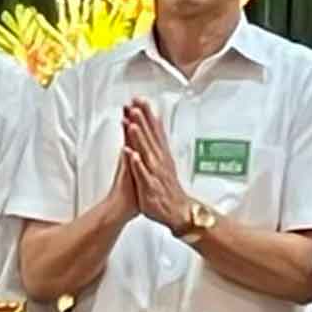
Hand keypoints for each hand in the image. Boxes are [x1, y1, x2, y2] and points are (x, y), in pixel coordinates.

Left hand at [119, 100, 197, 233]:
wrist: (179, 212)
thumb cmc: (168, 188)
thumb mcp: (165, 162)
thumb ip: (159, 144)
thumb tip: (156, 126)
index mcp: (161, 155)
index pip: (154, 130)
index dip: (148, 114)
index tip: (140, 99)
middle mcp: (159, 161)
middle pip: (150, 137)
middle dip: (143, 120)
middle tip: (136, 103)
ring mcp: (155, 173)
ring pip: (146, 152)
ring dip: (140, 137)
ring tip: (133, 122)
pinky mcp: (149, 187)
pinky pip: (142, 174)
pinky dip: (137, 164)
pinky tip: (131, 153)